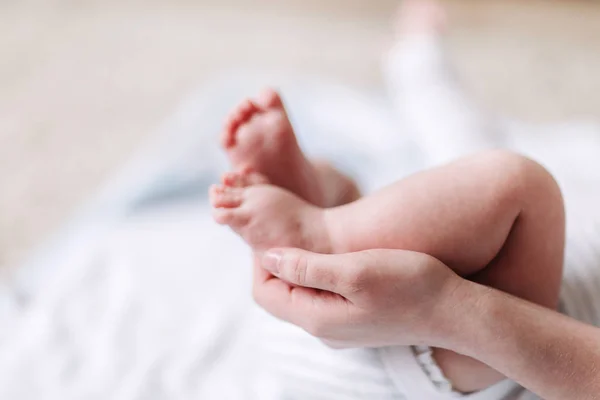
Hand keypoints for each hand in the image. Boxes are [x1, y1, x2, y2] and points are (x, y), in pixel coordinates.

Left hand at [252, 248, 463, 347]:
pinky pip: (320, 297)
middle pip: (279, 294)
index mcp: (316, 318)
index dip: (261, 261)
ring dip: (298, 268)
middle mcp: (323, 329)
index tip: (276, 232)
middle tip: (290, 231)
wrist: (454, 311)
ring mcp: (339, 327)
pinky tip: (333, 256)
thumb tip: (268, 256)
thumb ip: (307, 266)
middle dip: (277, 263)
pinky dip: (316, 275)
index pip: (265, 292)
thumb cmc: (409, 285)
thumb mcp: (354, 270)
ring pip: (300, 295)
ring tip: (311, 240)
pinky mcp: (354, 320)